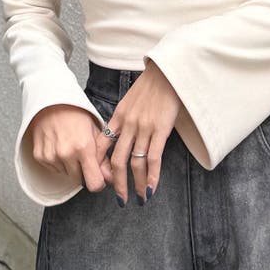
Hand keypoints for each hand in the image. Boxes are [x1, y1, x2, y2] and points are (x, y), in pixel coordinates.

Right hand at [27, 104, 109, 193]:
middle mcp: (66, 154)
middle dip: (84, 171)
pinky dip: (58, 162)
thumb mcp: (96, 132)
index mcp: (84, 147)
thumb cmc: (76, 114)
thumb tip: (110, 179)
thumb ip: (104, 158)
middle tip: (83, 154)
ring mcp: (51, 156)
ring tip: (71, 146)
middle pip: (80, 180)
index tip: (99, 177)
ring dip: (71, 166)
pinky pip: (54, 169)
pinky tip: (60, 146)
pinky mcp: (40, 156)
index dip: (99, 183)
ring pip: (66, 175)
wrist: (52, 101)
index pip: (94, 184)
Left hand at [93, 59, 180, 205]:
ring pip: (135, 163)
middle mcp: (128, 125)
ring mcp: (143, 128)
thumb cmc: (152, 84)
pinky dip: (152, 176)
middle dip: (118, 183)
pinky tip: (152, 188)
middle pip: (117, 161)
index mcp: (118, 117)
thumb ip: (125, 117)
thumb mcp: (130, 99)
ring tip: (139, 199)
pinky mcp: (160, 129)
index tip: (103, 179)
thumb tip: (124, 133)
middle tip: (121, 199)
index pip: (102, 146)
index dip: (101, 166)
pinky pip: (154, 158)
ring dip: (137, 184)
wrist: (167, 71)